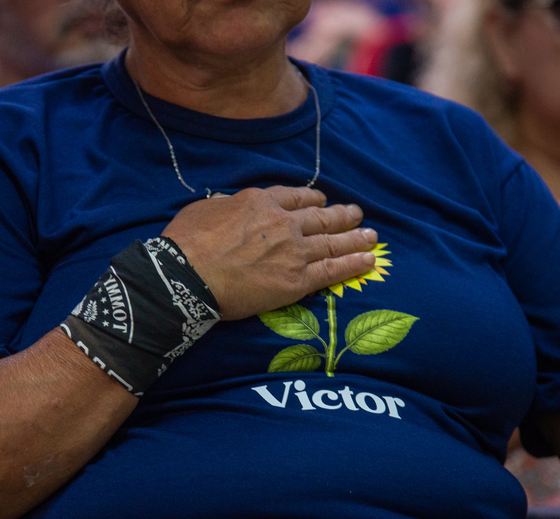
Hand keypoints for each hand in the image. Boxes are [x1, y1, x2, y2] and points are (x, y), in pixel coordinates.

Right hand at [161, 186, 376, 318]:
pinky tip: (369, 260)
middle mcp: (284, 222)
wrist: (188, 276)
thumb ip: (226, 204)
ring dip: (355, 238)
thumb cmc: (187, 243)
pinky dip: (354, 264)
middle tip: (357, 214)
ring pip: (332, 241)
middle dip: (342, 215)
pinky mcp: (297, 280)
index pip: (296, 197)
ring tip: (372, 237)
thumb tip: (230, 203)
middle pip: (321, 216)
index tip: (322, 201)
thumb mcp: (204, 209)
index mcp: (261, 202)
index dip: (313, 200)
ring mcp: (294, 251)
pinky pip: (333, 270)